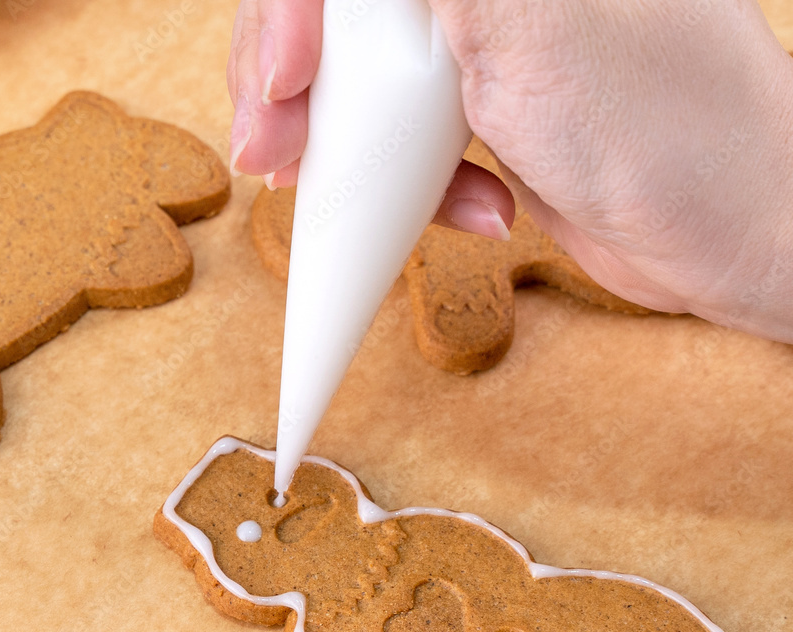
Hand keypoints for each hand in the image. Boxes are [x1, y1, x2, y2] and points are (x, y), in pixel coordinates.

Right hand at [228, 0, 792, 340]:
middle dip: (295, 88)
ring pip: (364, 83)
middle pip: (341, 20)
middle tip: (276, 150)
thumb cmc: (661, 125)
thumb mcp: (528, 26)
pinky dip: (415, 190)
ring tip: (343, 190)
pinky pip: (409, 141)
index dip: (294, 10)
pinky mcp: (491, 115)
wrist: (729, 235)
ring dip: (346, 148)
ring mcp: (489, 48)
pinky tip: (473, 211)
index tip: (285, 79)